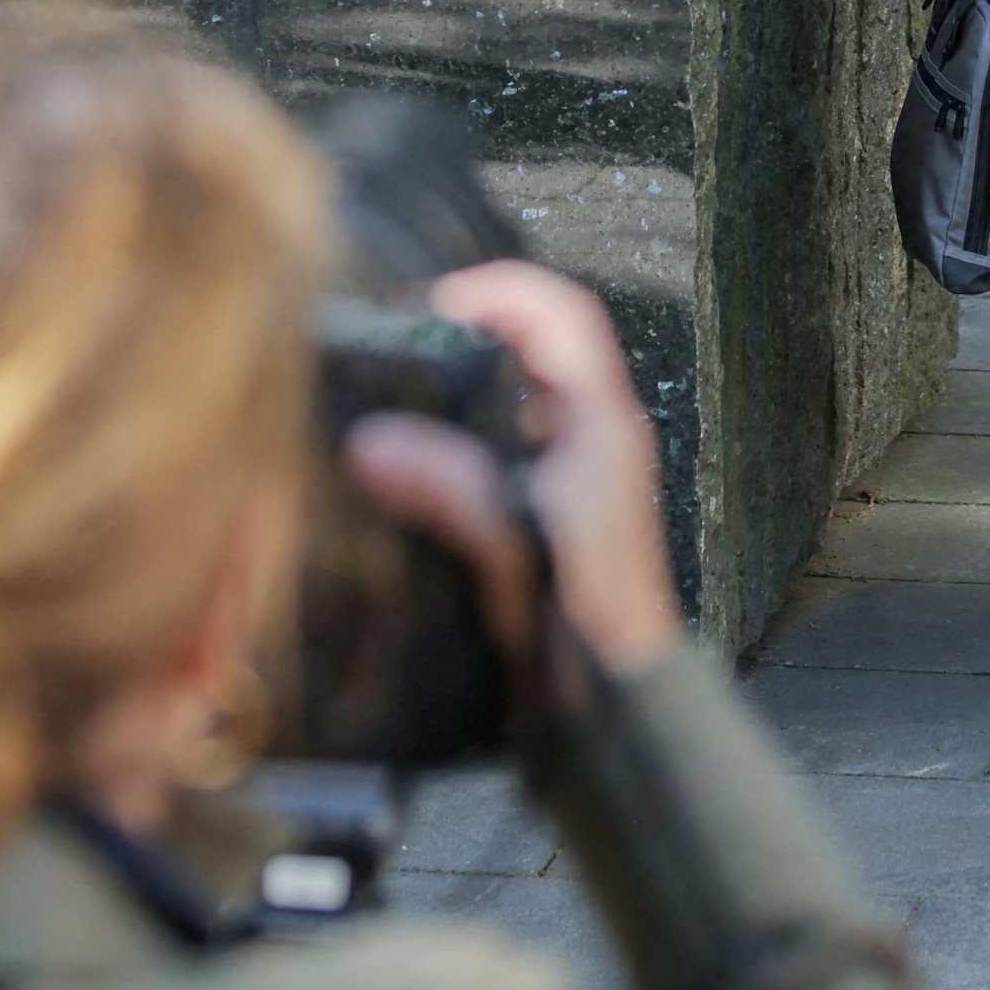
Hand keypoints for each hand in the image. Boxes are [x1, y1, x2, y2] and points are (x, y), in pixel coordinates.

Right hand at [345, 258, 684, 679]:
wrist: (615, 698)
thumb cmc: (594, 622)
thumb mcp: (518, 544)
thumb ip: (450, 487)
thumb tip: (374, 443)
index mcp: (602, 425)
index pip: (561, 314)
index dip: (500, 291)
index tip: (433, 304)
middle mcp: (594, 436)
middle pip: (538, 343)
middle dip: (474, 326)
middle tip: (408, 337)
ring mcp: (575, 471)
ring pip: (519, 391)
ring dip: (467, 377)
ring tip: (404, 385)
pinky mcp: (549, 507)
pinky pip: (504, 440)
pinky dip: (463, 429)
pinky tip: (421, 455)